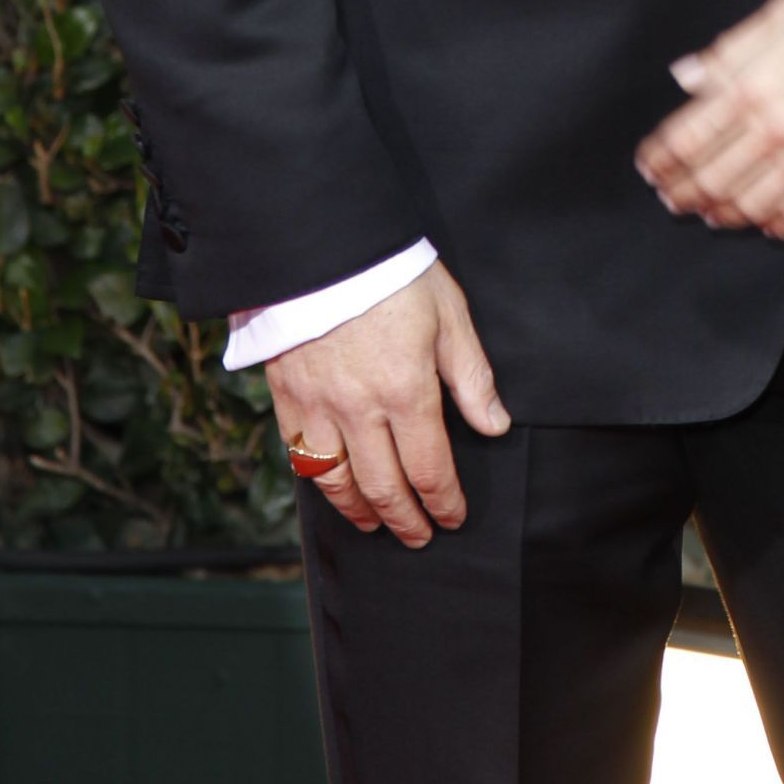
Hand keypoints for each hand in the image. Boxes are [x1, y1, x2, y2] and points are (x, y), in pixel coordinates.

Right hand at [264, 260, 510, 546]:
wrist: (321, 247)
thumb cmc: (392, 274)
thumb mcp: (449, 315)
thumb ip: (471, 376)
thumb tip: (495, 424)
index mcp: (407, 392)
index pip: (430, 469)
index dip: (444, 501)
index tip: (454, 517)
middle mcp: (361, 411)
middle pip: (385, 487)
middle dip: (406, 519)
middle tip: (419, 536)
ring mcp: (319, 408)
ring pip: (338, 482)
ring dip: (361, 511)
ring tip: (377, 523)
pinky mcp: (288, 397)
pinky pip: (301, 456)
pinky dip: (320, 481)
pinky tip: (332, 485)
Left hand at [635, 0, 783, 240]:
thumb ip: (731, 51)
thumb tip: (688, 76)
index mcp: (751, 81)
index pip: (686, 136)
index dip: (660, 159)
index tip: (650, 166)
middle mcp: (774, 126)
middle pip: (710, 178)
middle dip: (682, 192)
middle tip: (671, 197)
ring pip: (748, 205)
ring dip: (721, 213)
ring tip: (711, 213)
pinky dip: (775, 226)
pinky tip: (767, 221)